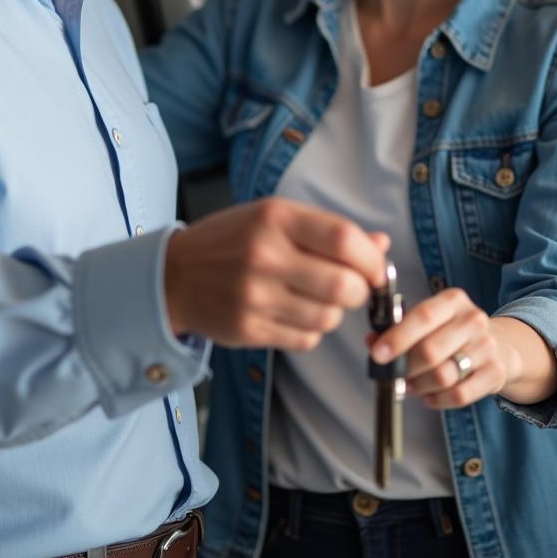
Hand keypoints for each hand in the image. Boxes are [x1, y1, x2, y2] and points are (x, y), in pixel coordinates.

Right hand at [165, 198, 388, 350]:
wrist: (174, 275)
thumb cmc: (233, 240)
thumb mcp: (275, 218)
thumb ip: (328, 230)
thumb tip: (382, 245)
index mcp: (275, 218)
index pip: (344, 240)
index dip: (372, 259)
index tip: (375, 268)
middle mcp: (265, 255)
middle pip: (343, 286)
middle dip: (359, 291)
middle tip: (350, 287)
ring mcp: (255, 296)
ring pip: (328, 318)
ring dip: (334, 312)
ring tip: (315, 298)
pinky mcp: (249, 329)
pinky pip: (306, 339)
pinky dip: (311, 330)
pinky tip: (293, 312)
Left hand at [367, 289, 512, 408]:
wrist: (501, 344)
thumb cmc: (453, 330)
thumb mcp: (432, 318)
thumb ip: (401, 326)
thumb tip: (372, 341)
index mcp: (453, 300)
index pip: (422, 316)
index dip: (397, 337)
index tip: (378, 353)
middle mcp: (473, 320)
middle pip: (431, 351)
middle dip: (405, 367)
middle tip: (393, 374)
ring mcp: (487, 347)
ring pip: (444, 376)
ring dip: (419, 385)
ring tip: (409, 386)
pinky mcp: (495, 373)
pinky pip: (460, 395)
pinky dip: (438, 400)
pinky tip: (428, 396)